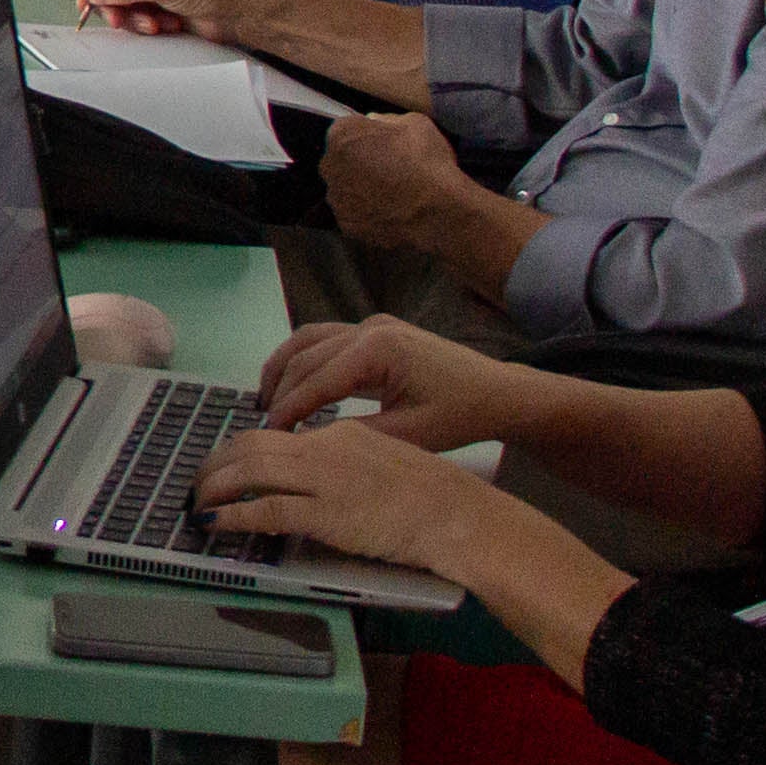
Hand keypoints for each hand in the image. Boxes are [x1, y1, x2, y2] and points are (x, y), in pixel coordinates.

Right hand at [78, 0, 242, 38]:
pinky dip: (146, 23)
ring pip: (119, 1)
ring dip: (133, 17)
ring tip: (155, 25)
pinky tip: (168, 24)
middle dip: (114, 4)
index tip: (86, 2)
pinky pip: (134, 14)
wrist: (241, 11)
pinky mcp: (156, 0)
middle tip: (121, 21)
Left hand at [195, 416, 502, 575]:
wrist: (458, 513)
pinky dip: (232, 515)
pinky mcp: (326, 514)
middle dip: (215, 462)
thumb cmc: (430, 497)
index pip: (275, 434)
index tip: (224, 465)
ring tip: (196, 501)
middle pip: (250, 445)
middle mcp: (325, 448)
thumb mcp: (382, 462)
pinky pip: (264, 510)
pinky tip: (214, 523)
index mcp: (339, 434)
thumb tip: (311, 480)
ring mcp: (324, 480)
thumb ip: (345, 463)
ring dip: (214, 486)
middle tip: (197, 481)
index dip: (241, 450)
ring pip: (249, 471)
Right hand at [254, 315, 526, 450]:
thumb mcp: (408, 435)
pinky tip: (294, 382)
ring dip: (284, 368)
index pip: (318, 379)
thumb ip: (354, 434)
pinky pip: (326, 338)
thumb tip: (306, 441)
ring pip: (308, 339)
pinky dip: (304, 359)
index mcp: (379, 349)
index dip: (289, 408)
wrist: (501, 394)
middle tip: (264, 424)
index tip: (269, 434)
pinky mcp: (377, 328)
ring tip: (266, 400)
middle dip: (280, 390)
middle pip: (306, 356)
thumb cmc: (460, 417)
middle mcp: (370, 327)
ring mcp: (372, 323)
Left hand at [318, 112, 485, 256]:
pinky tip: (390, 214)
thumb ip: (388, 119)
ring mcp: (336, 199)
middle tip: (391, 170)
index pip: (348, 130)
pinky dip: (368, 214)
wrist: (438, 210)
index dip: (369, 137)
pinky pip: (355, 215)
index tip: (387, 145)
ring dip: (362, 190)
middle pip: (342, 160)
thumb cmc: (426, 161)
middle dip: (360, 163)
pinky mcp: (346, 225)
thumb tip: (375, 122)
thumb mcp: (416, 123)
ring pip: (346, 189)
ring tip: (392, 195)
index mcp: (342, 135)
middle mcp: (329, 166)